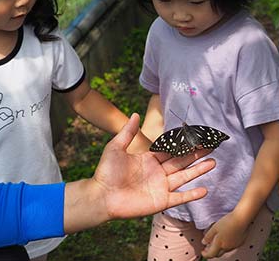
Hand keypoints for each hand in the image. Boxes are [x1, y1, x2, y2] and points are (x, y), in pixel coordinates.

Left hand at [64, 113, 215, 232]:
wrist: (101, 195)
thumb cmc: (106, 172)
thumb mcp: (116, 147)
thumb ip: (127, 132)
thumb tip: (135, 114)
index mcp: (149, 159)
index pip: (170, 150)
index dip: (182, 144)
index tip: (195, 136)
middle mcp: (157, 172)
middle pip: (181, 161)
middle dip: (196, 154)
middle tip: (211, 146)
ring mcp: (161, 187)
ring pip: (184, 176)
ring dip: (198, 170)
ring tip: (213, 162)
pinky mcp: (161, 201)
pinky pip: (180, 198)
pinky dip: (192, 195)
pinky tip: (205, 189)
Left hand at [201, 212, 249, 258]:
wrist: (241, 220)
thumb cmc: (227, 222)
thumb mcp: (214, 228)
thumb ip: (208, 236)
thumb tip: (204, 242)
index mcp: (220, 244)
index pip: (211, 254)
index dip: (206, 254)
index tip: (202, 252)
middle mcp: (227, 247)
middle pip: (218, 254)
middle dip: (212, 253)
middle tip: (207, 248)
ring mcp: (234, 246)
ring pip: (224, 250)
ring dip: (219, 249)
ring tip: (215, 242)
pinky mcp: (239, 243)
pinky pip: (230, 247)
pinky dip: (225, 245)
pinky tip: (224, 239)